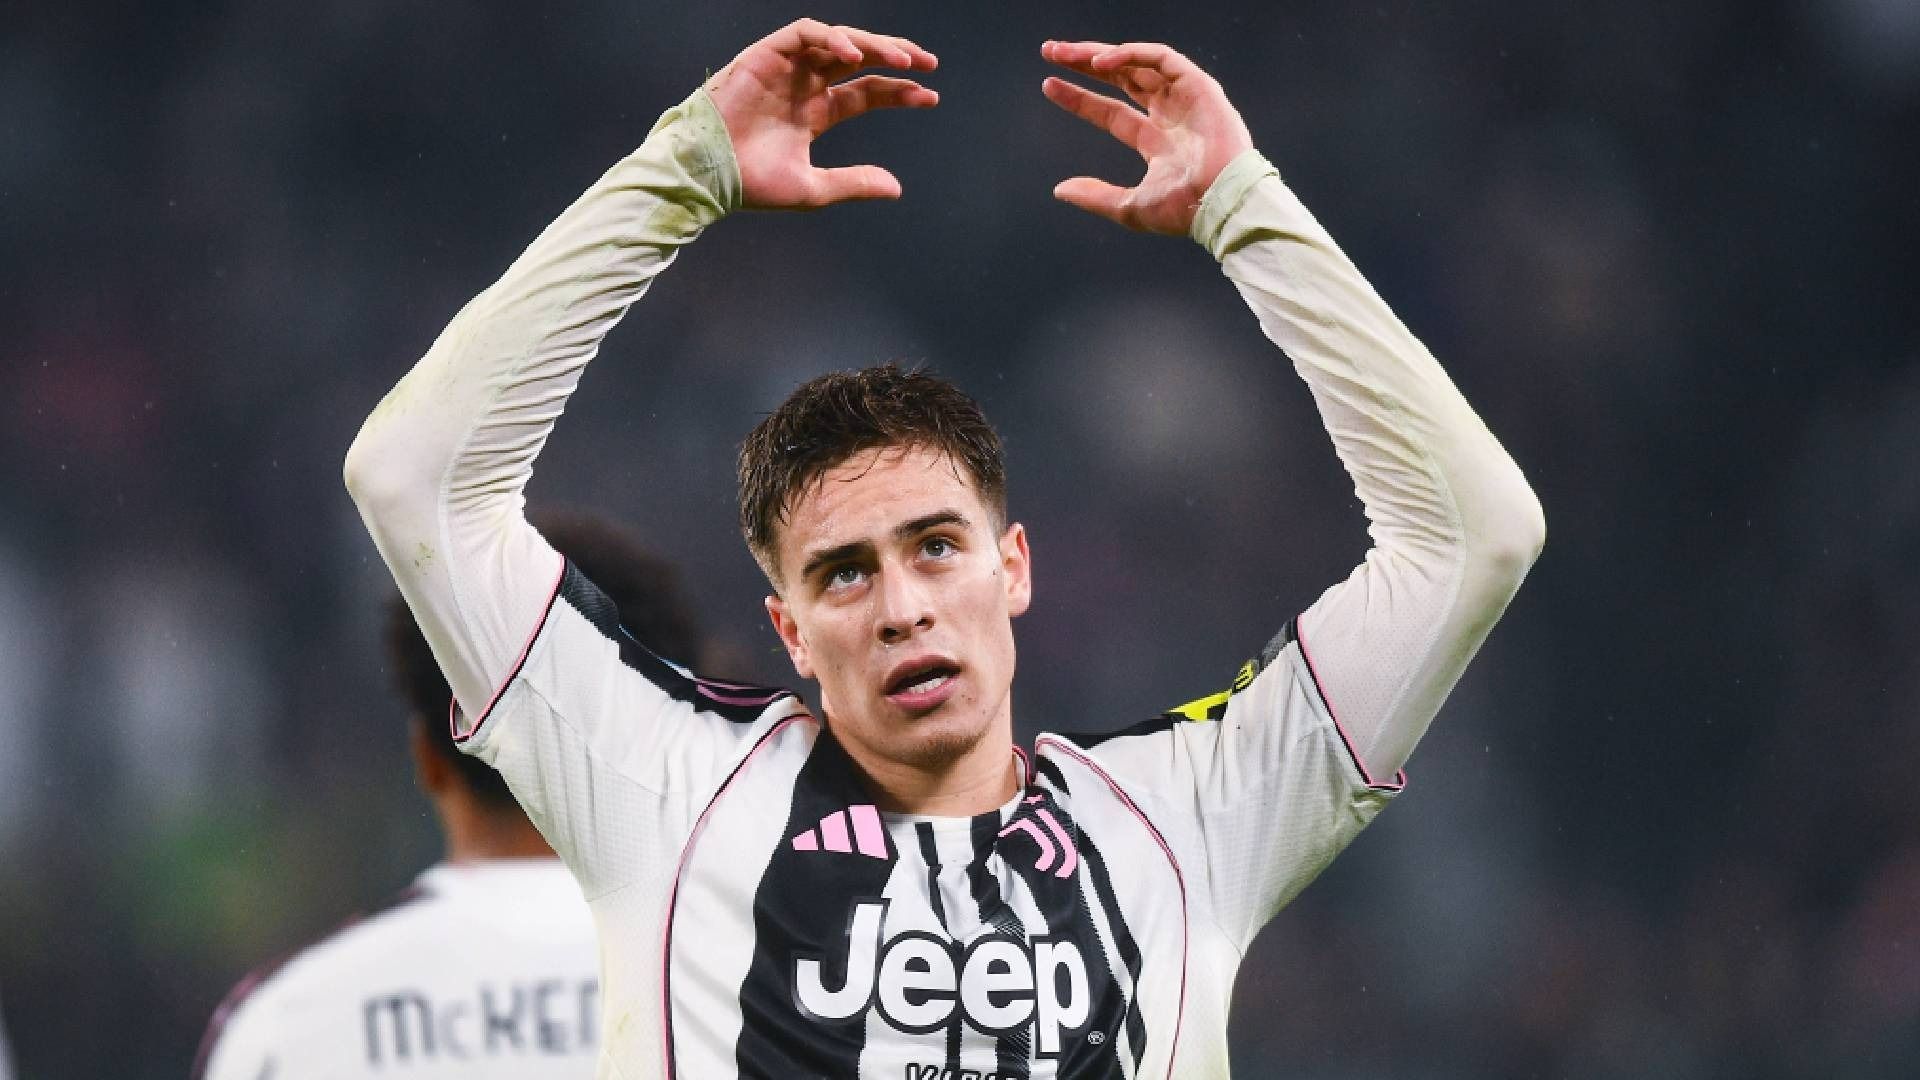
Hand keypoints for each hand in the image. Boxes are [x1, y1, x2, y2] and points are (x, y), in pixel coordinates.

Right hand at [706, 20, 937, 209]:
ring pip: (836, 41)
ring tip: (902, 57)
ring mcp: (786, 68)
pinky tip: (854, 54)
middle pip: (858, 59)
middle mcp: (804, 85)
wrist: (708, 175)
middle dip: (894, 55)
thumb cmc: (752, 184)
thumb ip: (854, 183)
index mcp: (815, 112)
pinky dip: (831, 38)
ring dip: (870, 43)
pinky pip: (804, 34)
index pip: (865, 91)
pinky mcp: (766, 55)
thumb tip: (897, 188)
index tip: (930, 95)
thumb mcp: (813, 188)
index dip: (898, 90)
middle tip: (928, 62)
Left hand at [1040, 41, 1253, 235]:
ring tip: (1065, 51)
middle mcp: (1168, 114)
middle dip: (1085, 63)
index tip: (1048, 85)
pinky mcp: (1198, 85)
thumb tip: (1059, 190)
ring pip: (1136, 63)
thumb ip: (1095, 196)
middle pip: (1121, 79)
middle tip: (1050, 51)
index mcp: (1156, 141)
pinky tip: (1101, 62)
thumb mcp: (1130, 206)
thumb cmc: (1183, 210)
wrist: (1220, 202)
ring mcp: (1184, 97)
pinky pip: (1161, 58)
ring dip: (1100, 53)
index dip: (1079, 98)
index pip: (1110, 111)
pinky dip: (1131, 54)